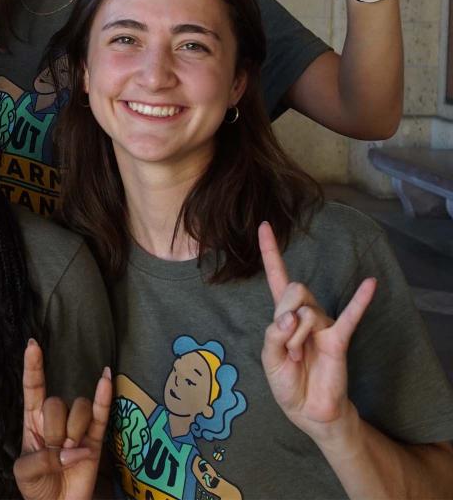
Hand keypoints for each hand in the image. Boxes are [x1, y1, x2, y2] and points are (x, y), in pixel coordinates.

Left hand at [14, 339, 110, 499]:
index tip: (32, 344)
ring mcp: (77, 428)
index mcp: (33, 421)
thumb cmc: (36, 488)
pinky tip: (106, 377)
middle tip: (54, 452)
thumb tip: (71, 450)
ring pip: (79, 408)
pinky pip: (102, 415)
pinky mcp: (96, 441)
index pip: (33, 387)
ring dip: (74, 431)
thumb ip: (40, 458)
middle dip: (55, 430)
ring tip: (70, 453)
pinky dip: (105, 396)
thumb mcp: (24, 472)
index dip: (33, 366)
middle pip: (57, 403)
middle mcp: (55, 419)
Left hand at [259, 222, 374, 442]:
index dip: (269, 252)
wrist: (308, 410)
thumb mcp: (268, 358)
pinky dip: (360, 300)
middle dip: (283, 317)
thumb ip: (273, 334)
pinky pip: (350, 315)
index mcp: (283, 315)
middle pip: (292, 290)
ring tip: (298, 356)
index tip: (263, 225)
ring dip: (295, 337)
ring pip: (305, 312)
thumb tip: (289, 317)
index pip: (277, 276)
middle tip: (287, 347)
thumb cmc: (287, 382)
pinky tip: (370, 283)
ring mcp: (323, 324)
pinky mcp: (338, 339)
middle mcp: (304, 313)